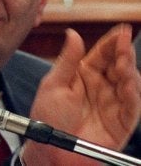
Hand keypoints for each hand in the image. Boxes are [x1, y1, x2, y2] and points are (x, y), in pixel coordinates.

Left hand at [23, 24, 140, 164]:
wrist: (50, 148)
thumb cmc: (48, 118)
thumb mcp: (53, 84)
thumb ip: (67, 59)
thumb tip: (72, 34)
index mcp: (83, 75)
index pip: (102, 54)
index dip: (112, 42)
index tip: (121, 30)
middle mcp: (101, 86)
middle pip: (119, 65)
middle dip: (123, 53)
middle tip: (123, 45)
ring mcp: (112, 102)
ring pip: (129, 82)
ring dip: (129, 70)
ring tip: (123, 63)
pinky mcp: (121, 121)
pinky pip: (132, 105)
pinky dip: (133, 93)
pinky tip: (128, 83)